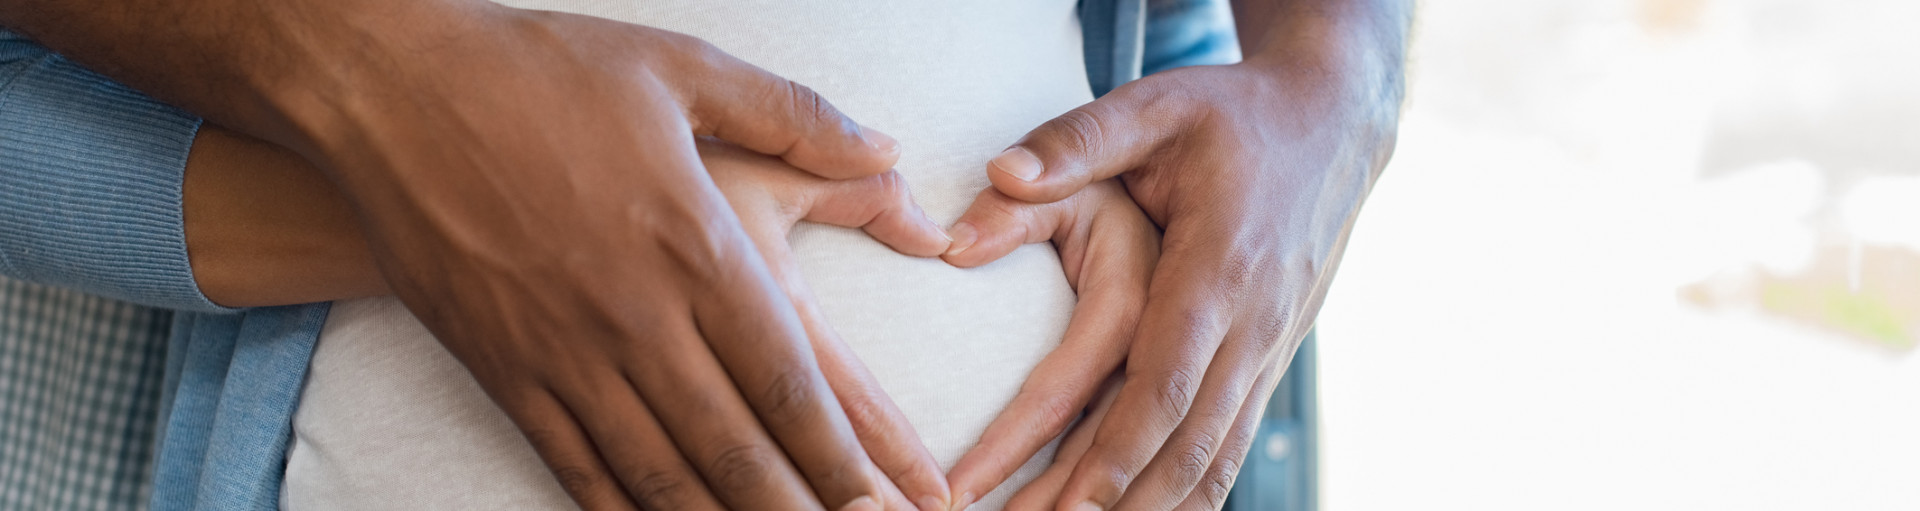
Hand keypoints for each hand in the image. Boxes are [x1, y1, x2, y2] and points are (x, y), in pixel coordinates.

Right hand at [179, 122, 957, 508]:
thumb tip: (888, 148)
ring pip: (661, 474)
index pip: (790, 382)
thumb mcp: (684, 69)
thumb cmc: (542, 72)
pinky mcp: (504, 373)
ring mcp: (565, 354)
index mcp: (697, 247)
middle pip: (736, 448)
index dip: (844, 457)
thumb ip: (797, 116)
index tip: (888, 504)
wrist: (392, 90)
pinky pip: (576, 468)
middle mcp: (638, 317)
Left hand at [946, 4, 1409, 507]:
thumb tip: (1000, 173)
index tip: (1070, 500)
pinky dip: (1191, 494)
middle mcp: (1252, 323)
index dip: (1120, 449)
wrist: (1333, 124)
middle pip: (1186, 440)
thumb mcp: (1154, 105)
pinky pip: (1231, 445)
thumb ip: (1076, 141)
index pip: (1167, 381)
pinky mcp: (1269, 360)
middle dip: (1117, 502)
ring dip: (1152, 509)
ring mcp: (1268, 349)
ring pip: (1214, 457)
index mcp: (1218, 268)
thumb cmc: (1232, 114)